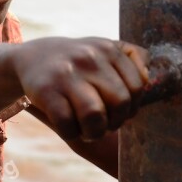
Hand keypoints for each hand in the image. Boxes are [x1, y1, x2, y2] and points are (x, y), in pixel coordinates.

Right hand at [10, 37, 148, 140]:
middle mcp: (88, 58)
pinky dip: (72, 133)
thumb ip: (133, 60)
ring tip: (88, 129)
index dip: (132, 107)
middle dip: (116, 121)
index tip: (118, 110)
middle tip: (104, 123)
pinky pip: (68, 125)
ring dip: (94, 132)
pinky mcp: (45, 92)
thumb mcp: (104, 50)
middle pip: (120, 103)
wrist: (31, 58)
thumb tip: (150, 80)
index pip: (138, 87)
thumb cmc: (77, 61)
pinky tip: (69, 126)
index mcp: (108, 49)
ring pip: (95, 117)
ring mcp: (66, 75)